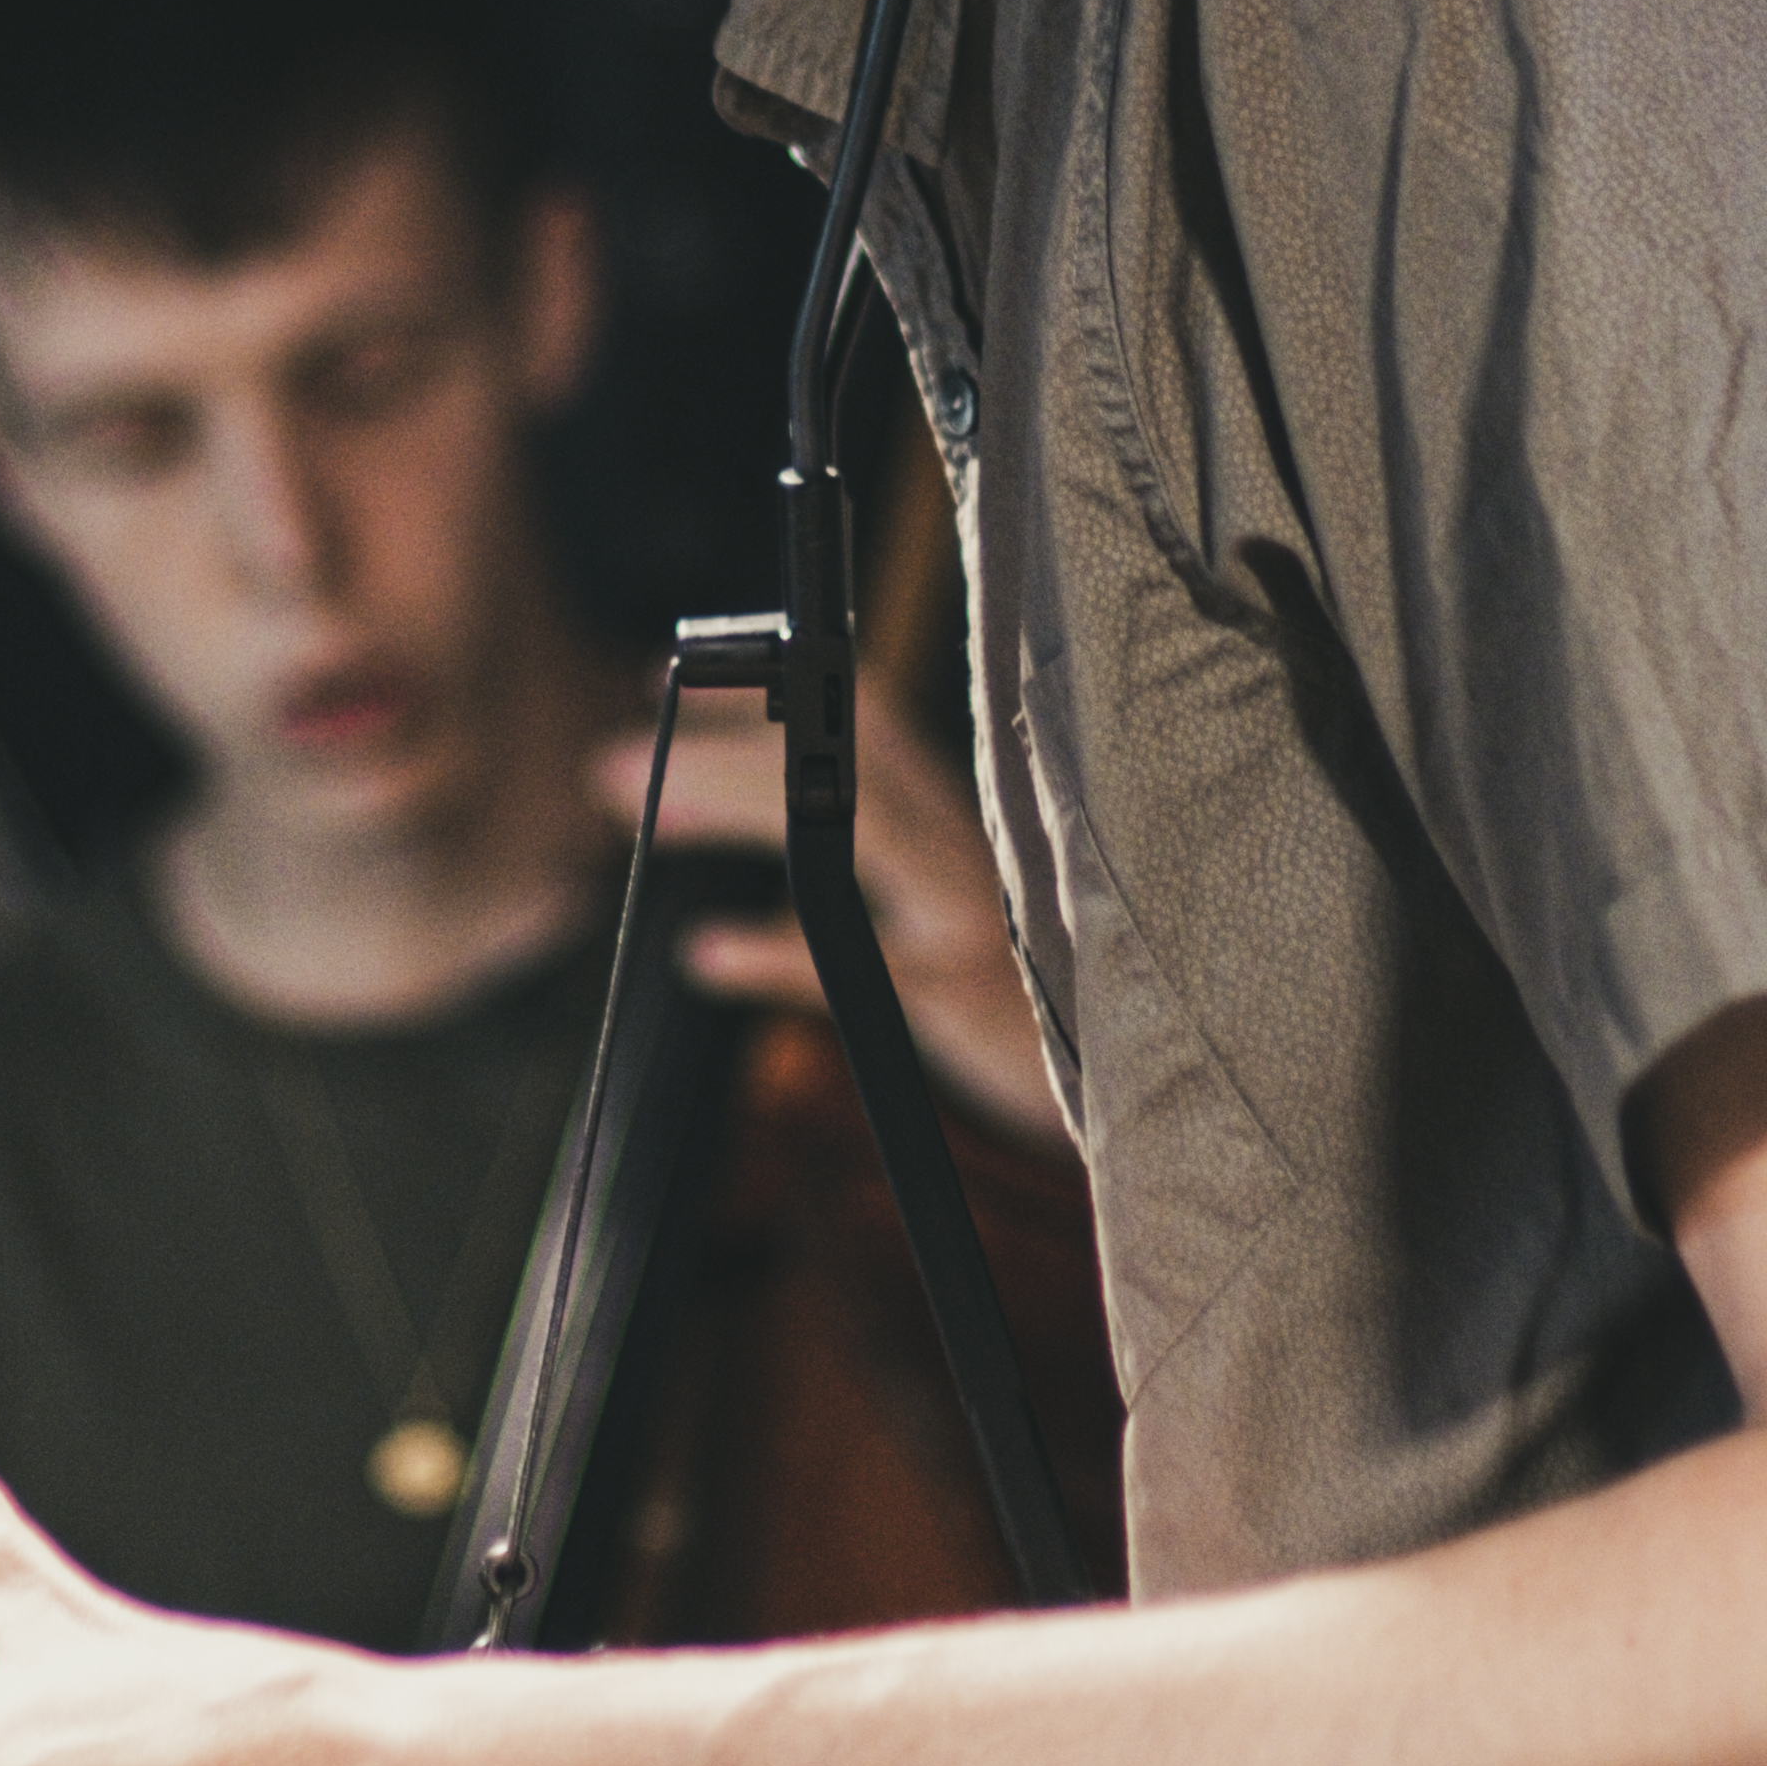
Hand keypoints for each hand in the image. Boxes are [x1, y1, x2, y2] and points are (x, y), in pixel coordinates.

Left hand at [594, 694, 1069, 1154]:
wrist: (1149, 1091)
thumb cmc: (1042, 1005)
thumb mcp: (961, 918)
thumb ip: (891, 863)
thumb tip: (772, 835)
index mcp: (959, 823)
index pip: (862, 717)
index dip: (765, 686)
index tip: (673, 674)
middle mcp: (970, 849)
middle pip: (842, 760)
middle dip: (725, 744)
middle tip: (617, 762)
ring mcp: (972, 919)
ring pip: (851, 834)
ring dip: (739, 810)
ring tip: (645, 813)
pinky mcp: (971, 1003)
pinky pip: (861, 969)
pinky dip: (775, 958)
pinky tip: (706, 955)